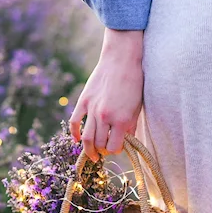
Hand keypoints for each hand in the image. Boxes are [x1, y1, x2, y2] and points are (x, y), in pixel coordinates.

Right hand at [70, 29, 143, 161]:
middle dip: (103, 150)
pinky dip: (74, 133)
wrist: (122, 59)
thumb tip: (127, 141)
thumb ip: (131, 126)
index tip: (117, 147)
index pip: (114, 147)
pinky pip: (74, 122)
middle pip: (99, 144)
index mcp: (122, 120)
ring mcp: (92, 109)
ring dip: (89, 148)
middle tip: (105, 149)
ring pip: (87, 138)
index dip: (116, 150)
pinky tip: (77, 139)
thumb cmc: (134, 82)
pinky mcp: (84, 100)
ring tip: (92, 153)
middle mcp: (105, 117)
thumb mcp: (137, 107)